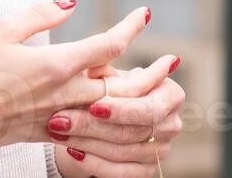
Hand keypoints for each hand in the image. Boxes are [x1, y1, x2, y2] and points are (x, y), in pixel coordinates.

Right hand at [0, 1, 152, 152]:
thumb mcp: (3, 28)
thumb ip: (42, 13)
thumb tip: (72, 2)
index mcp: (56, 64)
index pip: (109, 45)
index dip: (131, 27)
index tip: (144, 13)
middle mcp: (64, 94)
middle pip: (124, 86)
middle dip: (152, 73)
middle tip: (171, 59)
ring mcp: (59, 118)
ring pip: (113, 114)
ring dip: (139, 101)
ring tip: (155, 87)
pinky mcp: (48, 136)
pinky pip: (92, 132)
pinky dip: (114, 123)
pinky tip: (122, 112)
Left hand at [47, 61, 185, 176]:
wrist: (107, 118)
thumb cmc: (110, 91)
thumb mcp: (109, 76)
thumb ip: (105, 70)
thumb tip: (97, 64)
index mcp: (172, 95)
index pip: (151, 107)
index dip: (123, 109)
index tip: (94, 106)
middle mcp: (172, 125)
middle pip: (133, 132)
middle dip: (93, 126)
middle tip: (62, 119)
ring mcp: (161, 151)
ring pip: (122, 153)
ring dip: (86, 143)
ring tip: (59, 131)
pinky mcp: (146, 171)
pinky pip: (120, 173)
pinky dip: (94, 163)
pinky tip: (72, 151)